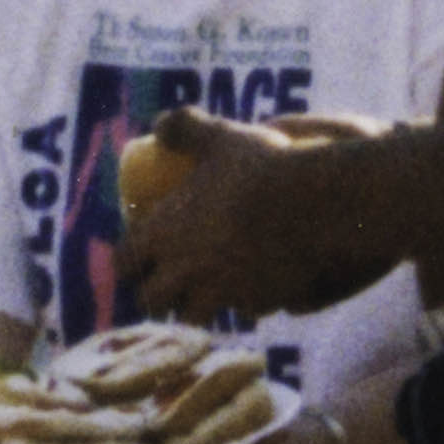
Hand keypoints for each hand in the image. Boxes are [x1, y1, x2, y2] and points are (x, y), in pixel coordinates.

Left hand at [109, 104, 385, 326]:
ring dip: (196, 307)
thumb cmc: (262, 167)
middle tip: (167, 284)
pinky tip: (255, 288)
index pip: (125, 260)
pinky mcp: (256, 305)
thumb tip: (159, 126)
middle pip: (151, 300)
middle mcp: (183, 271)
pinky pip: (242, 312)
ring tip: (207, 293)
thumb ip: (184, 127)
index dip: (127, 262)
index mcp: (163, 233)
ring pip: (193, 317)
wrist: (318, 205)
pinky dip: (244, 304)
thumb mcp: (219, 136)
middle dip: (156, 294)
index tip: (136, 259)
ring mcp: (219, 293)